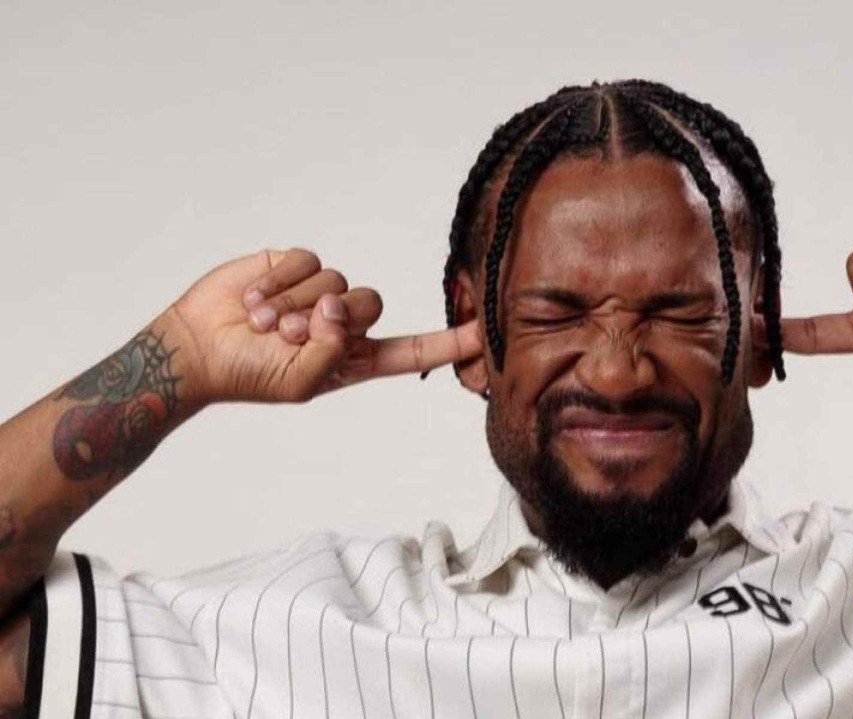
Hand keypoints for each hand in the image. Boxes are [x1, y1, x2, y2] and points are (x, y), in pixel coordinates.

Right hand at [160, 248, 482, 404]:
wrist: (197, 348)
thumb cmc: (249, 375)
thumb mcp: (300, 382)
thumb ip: (331, 353)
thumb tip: (339, 311)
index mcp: (355, 358)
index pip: (414, 349)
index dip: (450, 342)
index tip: (486, 332)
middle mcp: (343, 323)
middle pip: (371, 303)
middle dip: (328, 319)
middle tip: (288, 335)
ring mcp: (319, 292)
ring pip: (336, 280)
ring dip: (294, 305)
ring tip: (263, 324)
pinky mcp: (294, 265)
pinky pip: (307, 261)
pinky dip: (279, 282)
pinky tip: (253, 300)